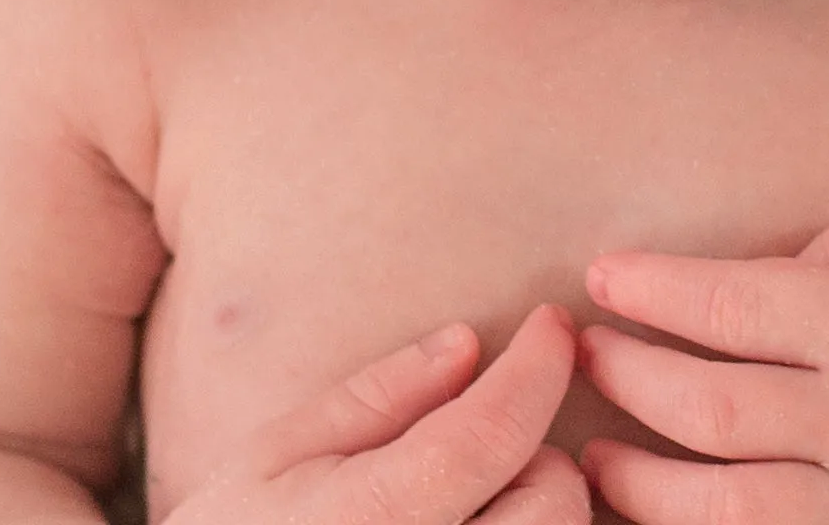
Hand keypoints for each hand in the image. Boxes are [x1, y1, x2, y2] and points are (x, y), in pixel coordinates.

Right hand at [174, 301, 592, 524]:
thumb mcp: (274, 455)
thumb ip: (375, 398)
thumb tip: (466, 345)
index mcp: (376, 519)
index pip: (495, 432)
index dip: (537, 364)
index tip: (550, 323)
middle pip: (553, 501)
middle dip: (533, 454)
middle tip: (485, 439)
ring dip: (534, 512)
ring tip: (474, 499)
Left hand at [576, 211, 828, 524]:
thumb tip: (759, 279)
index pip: (727, 306)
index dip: (650, 291)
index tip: (601, 276)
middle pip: (704, 410)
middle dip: (626, 377)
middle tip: (578, 351)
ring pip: (722, 507)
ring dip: (640, 482)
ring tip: (593, 457)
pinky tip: (672, 522)